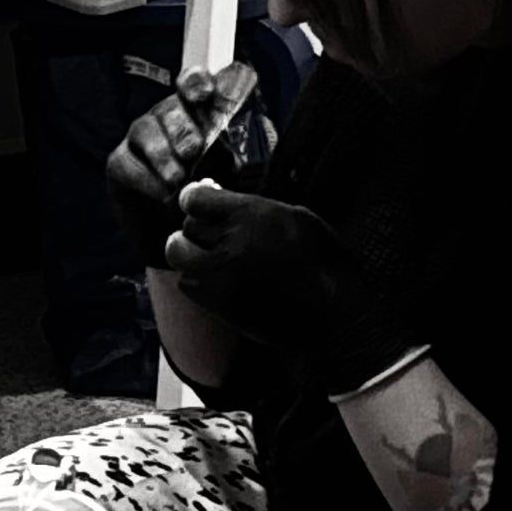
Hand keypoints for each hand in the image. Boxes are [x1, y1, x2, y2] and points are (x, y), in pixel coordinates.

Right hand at [106, 60, 261, 270]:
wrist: (182, 238)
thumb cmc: (210, 198)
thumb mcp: (232, 176)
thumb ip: (237, 155)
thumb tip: (243, 145)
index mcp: (198, 112)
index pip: (195, 82)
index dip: (199, 82)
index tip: (208, 95)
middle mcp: (167, 118)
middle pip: (171, 106)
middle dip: (183, 126)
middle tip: (194, 149)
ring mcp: (141, 138)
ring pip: (145, 129)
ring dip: (163, 153)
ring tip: (178, 179)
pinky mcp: (119, 163)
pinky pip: (126, 163)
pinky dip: (145, 179)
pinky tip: (162, 194)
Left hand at [164, 184, 413, 392]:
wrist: (332, 316)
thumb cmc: (325, 265)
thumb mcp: (299, 219)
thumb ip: (257, 207)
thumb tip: (220, 194)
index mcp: (255, 215)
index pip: (197, 198)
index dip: (193, 197)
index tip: (196, 200)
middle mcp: (233, 241)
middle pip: (188, 224)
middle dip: (197, 225)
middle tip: (208, 231)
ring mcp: (221, 273)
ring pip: (178, 252)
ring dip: (186, 251)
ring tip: (201, 254)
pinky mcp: (218, 302)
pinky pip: (187, 283)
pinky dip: (194, 278)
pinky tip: (211, 278)